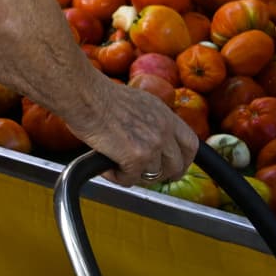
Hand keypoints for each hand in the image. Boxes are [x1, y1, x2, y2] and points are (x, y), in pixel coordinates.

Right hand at [64, 82, 198, 186]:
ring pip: (153, 176)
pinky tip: (105, 166)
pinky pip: (130, 180)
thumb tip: (147, 137)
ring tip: (116, 166)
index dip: (183, 160)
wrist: (84, 95)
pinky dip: (116, 177)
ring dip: (135, 175)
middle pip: (177, 166)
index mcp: (165, 114)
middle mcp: (164, 129)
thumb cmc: (98, 96)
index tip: (174, 166)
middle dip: (161, 175)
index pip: (191, 144)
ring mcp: (152, 145)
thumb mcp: (137, 103)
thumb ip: (150, 121)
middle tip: (143, 174)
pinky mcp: (135, 158)